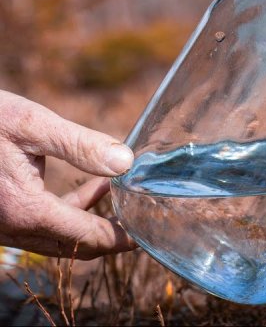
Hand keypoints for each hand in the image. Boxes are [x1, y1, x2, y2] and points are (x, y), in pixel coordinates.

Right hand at [0, 90, 135, 259]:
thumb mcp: (32, 124)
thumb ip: (80, 145)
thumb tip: (126, 162)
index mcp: (27, 209)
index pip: (88, 238)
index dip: (121, 239)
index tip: (146, 234)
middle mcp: (13, 226)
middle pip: (74, 245)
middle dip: (110, 235)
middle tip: (141, 222)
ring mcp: (3, 224)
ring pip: (59, 236)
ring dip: (92, 220)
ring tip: (122, 194)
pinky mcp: (0, 213)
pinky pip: (42, 222)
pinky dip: (71, 209)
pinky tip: (95, 185)